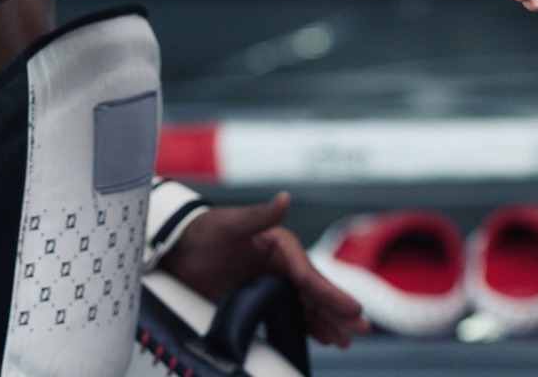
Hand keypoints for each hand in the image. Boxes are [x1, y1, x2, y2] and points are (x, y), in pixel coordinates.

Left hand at [158, 193, 370, 347]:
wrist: (177, 250)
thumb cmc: (203, 232)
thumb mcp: (230, 225)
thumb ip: (259, 216)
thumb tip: (284, 198)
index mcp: (280, 245)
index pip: (308, 274)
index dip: (329, 293)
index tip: (350, 308)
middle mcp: (281, 265)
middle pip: (314, 292)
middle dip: (338, 310)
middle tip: (360, 327)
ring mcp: (272, 283)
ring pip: (307, 305)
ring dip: (327, 321)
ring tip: (347, 339)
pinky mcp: (261, 298)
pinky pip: (291, 313)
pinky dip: (308, 325)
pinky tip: (323, 336)